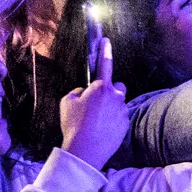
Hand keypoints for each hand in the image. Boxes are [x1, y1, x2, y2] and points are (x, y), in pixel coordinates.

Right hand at [59, 34, 129, 170]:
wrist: (85, 151)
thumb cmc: (73, 124)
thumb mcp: (66, 103)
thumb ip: (76, 92)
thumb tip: (83, 92)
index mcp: (101, 87)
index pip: (105, 64)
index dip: (105, 51)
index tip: (107, 40)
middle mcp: (115, 96)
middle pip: (117, 87)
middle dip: (110, 91)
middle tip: (97, 103)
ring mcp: (122, 111)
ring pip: (118, 104)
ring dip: (111, 108)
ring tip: (97, 121)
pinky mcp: (125, 125)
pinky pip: (120, 118)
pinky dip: (112, 122)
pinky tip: (101, 131)